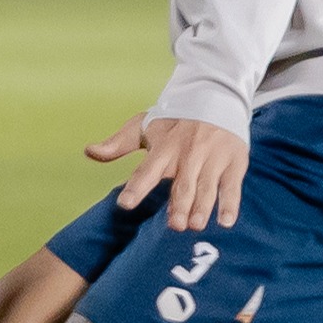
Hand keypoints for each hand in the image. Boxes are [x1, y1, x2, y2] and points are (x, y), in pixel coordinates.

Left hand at [84, 108, 248, 231]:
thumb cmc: (173, 122)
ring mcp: (212, 158)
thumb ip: (117, 144)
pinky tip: (226, 221)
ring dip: (202, 207)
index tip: (125, 204)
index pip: (146, 171)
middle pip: (182, 183)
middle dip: (178, 204)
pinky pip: (232, 185)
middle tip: (175, 225)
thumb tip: (89, 152)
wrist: (215, 97)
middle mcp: (187, 153)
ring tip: (196, 225)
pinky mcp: (233, 161)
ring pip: (206, 186)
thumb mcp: (143, 126)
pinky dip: (230, 204)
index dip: (136, 187)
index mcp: (163, 148)